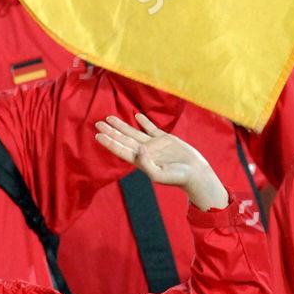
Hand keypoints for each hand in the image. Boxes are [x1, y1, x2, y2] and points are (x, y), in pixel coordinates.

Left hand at [95, 113, 228, 209]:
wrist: (195, 173)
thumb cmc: (177, 178)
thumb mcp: (160, 175)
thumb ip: (147, 164)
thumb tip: (139, 149)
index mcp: (141, 161)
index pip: (120, 150)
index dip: (109, 143)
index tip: (98, 135)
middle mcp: (144, 152)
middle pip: (123, 139)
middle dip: (111, 131)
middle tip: (97, 123)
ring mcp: (154, 145)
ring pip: (134, 132)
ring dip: (122, 125)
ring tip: (109, 117)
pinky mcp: (165, 139)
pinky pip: (151, 128)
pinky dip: (144, 121)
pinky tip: (136, 115)